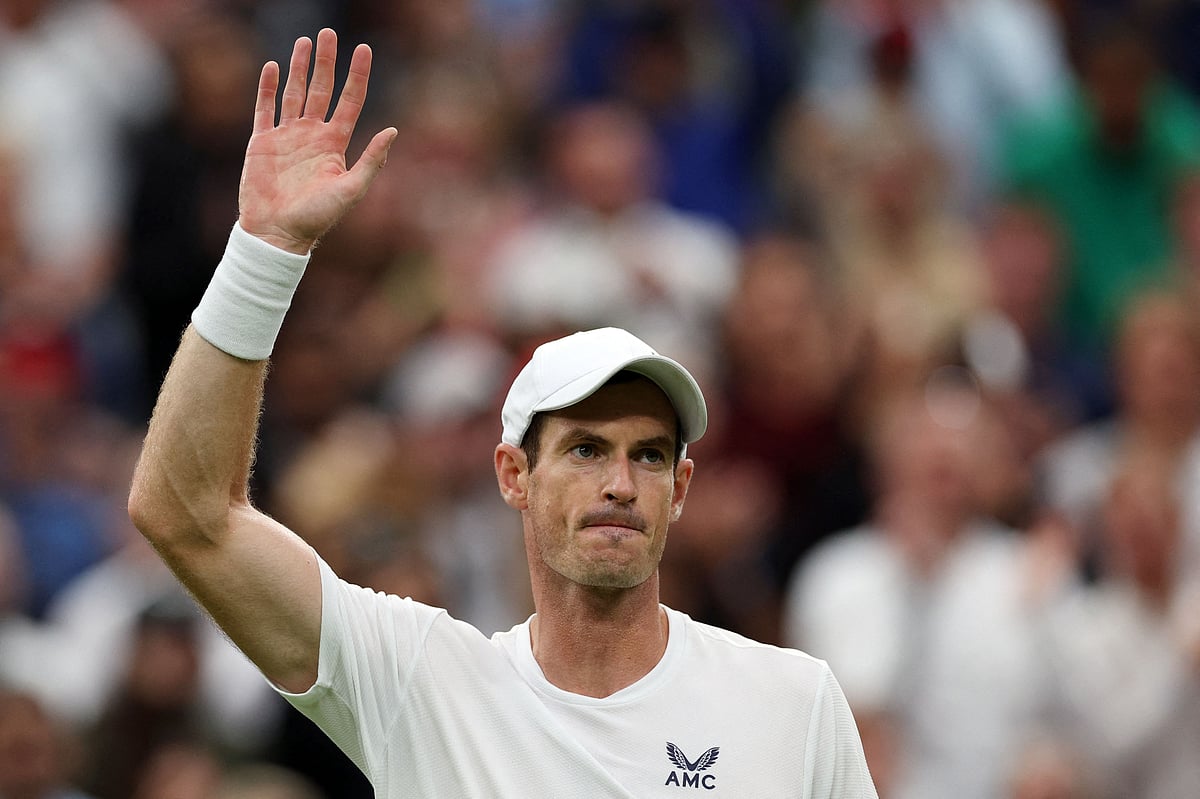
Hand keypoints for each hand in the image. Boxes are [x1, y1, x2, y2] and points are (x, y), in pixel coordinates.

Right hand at [237, 28, 396, 253]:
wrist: (278, 234)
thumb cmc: (317, 218)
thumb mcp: (351, 190)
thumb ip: (372, 161)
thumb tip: (393, 131)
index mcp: (335, 144)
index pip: (350, 101)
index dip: (358, 76)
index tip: (364, 49)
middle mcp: (312, 136)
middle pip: (321, 89)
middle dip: (326, 62)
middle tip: (329, 33)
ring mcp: (287, 137)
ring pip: (294, 93)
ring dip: (299, 67)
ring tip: (305, 41)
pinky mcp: (262, 142)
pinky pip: (265, 108)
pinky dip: (268, 88)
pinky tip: (274, 67)